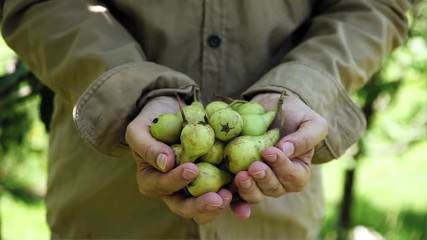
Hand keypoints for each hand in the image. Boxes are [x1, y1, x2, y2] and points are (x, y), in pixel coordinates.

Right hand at [125, 96, 231, 223]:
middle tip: (217, 198)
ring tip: (231, 195)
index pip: (163, 186)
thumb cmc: (152, 120)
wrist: (172, 111)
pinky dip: (235, 197)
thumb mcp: (140, 129)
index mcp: (153, 181)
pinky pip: (224, 191)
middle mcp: (174, 190)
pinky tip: (244, 199)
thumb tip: (165, 164)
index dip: (176, 181)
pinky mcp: (213, 179)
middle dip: (202, 205)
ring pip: (206, 206)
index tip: (192, 169)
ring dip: (219, 205)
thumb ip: (147, 146)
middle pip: (186, 207)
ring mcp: (195, 187)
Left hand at [232, 92, 327, 209]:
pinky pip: (237, 196)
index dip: (282, 167)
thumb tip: (286, 150)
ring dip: (248, 189)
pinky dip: (233, 200)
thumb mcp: (310, 122)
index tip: (269, 152)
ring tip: (241, 176)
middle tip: (254, 166)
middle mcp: (279, 182)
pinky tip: (225, 197)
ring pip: (255, 195)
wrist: (269, 109)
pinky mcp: (241, 179)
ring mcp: (258, 183)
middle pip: (273, 189)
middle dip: (263, 178)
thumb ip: (305, 138)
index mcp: (298, 171)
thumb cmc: (295, 115)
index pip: (294, 177)